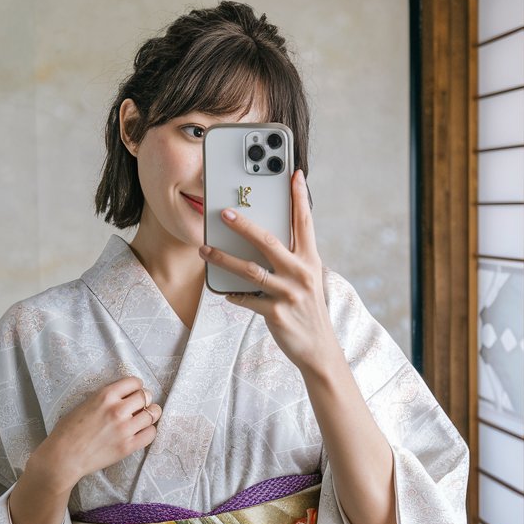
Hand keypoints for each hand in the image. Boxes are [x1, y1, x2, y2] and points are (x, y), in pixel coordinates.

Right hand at [35, 375, 161, 490]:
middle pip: (146, 396)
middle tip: (140, 406)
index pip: (134, 382)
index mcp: (105, 395)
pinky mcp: (128, 446)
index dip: (136, 387)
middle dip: (145, 399)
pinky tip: (142, 431)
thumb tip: (123, 396)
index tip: (134, 392)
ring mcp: (125, 429)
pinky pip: (151, 434)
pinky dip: (149, 430)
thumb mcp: (85, 403)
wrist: (64, 456)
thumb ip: (106, 398)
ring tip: (144, 418)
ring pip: (152, 414)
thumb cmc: (68, 431)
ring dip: (150, 414)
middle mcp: (118, 409)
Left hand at [199, 168, 337, 371]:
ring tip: (205, 249)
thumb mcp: (307, 279)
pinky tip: (223, 290)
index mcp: (310, 260)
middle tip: (224, 213)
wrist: (319, 349)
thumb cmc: (308, 309)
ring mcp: (289, 294)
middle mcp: (302, 273)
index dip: (299, 197)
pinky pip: (246, 299)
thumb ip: (291, 257)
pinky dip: (233, 293)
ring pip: (250, 270)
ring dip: (224, 258)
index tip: (293, 174)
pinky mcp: (276, 313)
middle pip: (269, 242)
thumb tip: (263, 236)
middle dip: (245, 226)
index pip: (304, 222)